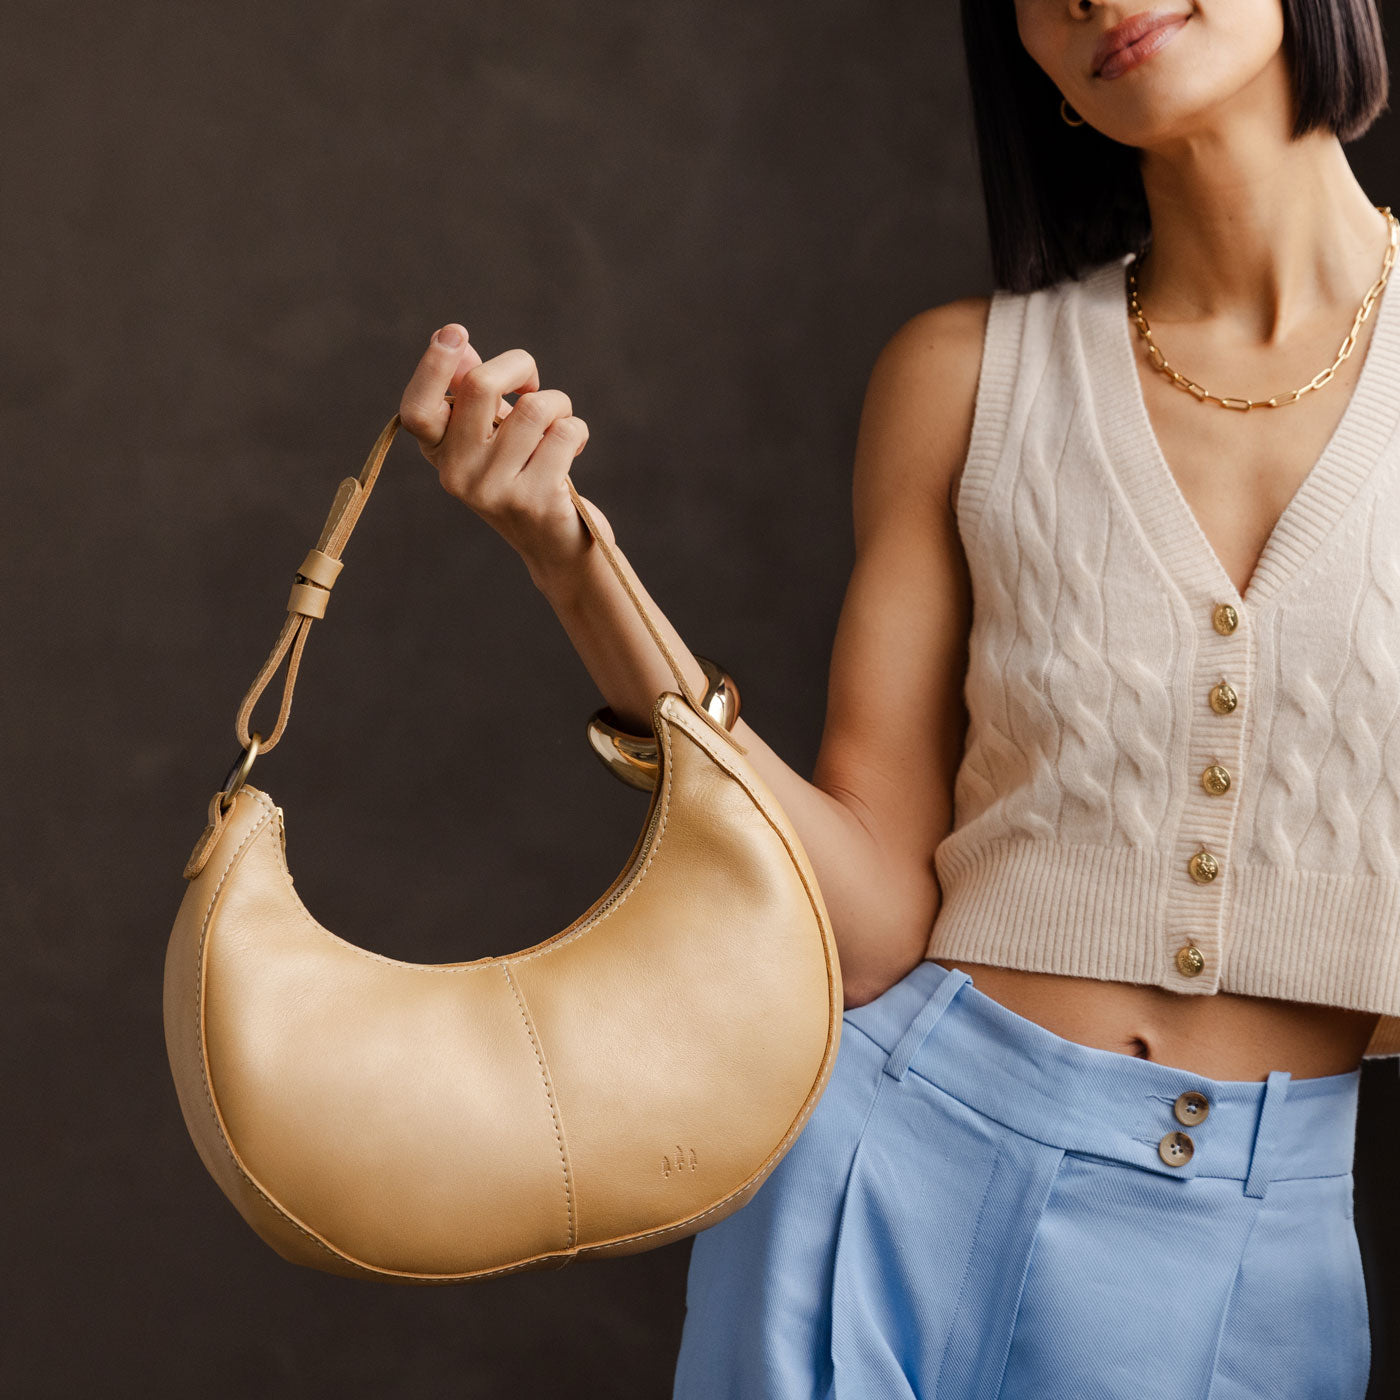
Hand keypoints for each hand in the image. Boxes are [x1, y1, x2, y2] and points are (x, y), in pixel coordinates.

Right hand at [398, 323, 614, 582]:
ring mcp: (495, 491)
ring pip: (535, 408)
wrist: (557, 547)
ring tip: (560, 425)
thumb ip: (474, 393)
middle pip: (480, 387)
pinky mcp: (535, 501)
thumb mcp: (493, 435)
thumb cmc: (525, 476)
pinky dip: (577, 430)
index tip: (456, 333)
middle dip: (519, 366)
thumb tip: (457, 342)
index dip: (432, 367)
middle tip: (534, 384)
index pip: (416, 411)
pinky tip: (573, 448)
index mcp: (440, 454)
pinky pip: (566, 433)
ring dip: (558, 405)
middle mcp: (457, 476)